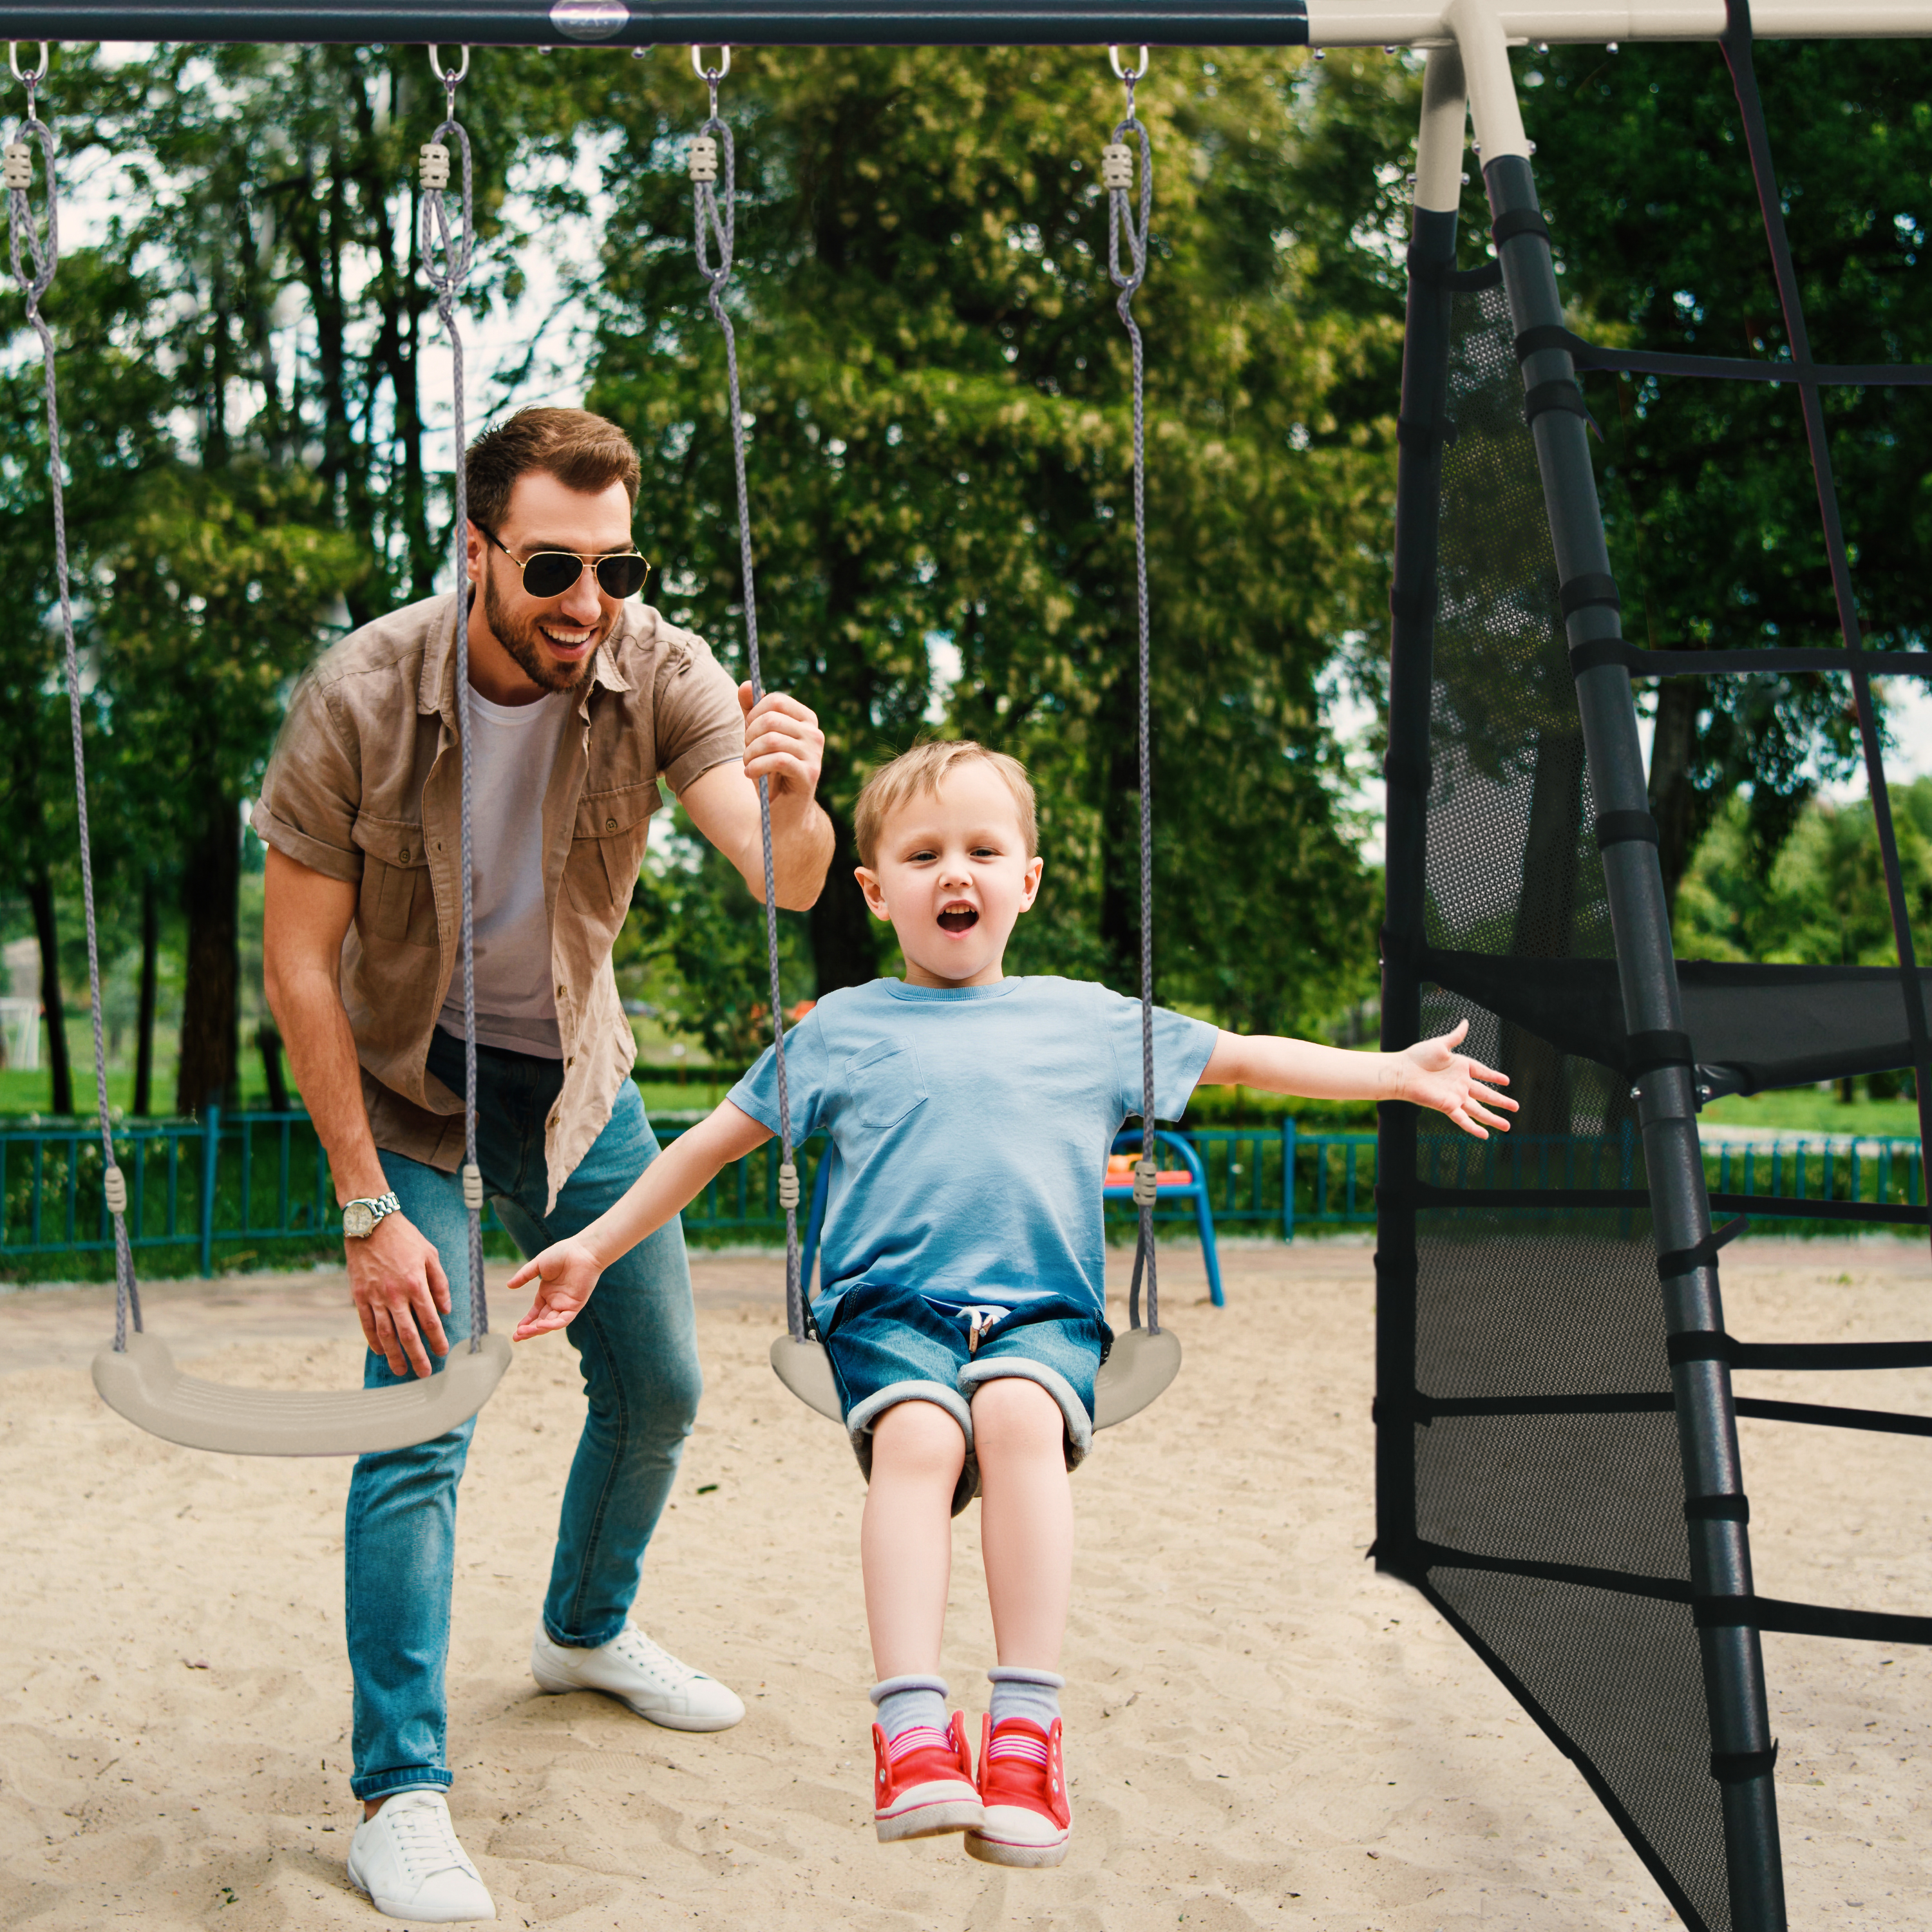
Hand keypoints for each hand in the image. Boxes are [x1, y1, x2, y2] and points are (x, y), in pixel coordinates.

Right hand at [347, 1211, 450, 1376]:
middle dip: (417, 1356)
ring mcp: (375, 1296)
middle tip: (425, 1373)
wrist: (372, 1223)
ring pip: (386, 1334)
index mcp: (416, 1284)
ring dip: (395, 1355)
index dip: (437, 1339)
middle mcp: (395, 1294)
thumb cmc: (405, 1238)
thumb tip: (446, 1309)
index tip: (443, 1352)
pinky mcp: (359, 1295)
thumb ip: (440, 1283)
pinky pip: (366, 1323)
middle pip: (408, 1333)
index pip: (429, 1320)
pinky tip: (381, 1351)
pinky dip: (373, 1340)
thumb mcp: (431, 1255)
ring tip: (401, 1371)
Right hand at [508, 1238, 606, 1340]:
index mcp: (547, 1292)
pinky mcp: (576, 1305)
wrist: (581, 1251)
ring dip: (538, 1329)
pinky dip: (553, 1325)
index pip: (536, 1312)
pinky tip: (541, 1326)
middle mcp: (556, 1301)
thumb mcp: (538, 1265)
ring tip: (524, 1332)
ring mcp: (566, 1304)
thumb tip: (509, 1285)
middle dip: (529, 1330)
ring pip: (551, 1323)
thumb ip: (524, 1276)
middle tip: (516, 1337)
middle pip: (541, 1321)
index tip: (517, 1330)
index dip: (527, 1321)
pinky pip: (564, 1320)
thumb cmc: (562, 1254)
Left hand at [738, 683, 823, 807]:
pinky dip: (756, 767)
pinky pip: (777, 760)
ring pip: (772, 740)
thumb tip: (746, 685)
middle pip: (772, 719)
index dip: (754, 714)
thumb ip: (751, 712)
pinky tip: (751, 774)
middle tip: (747, 753)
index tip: (748, 733)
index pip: (776, 701)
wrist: (781, 812)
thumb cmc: (769, 773)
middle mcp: (815, 734)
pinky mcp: (809, 774)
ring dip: (750, 754)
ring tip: (748, 765)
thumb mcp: (756, 739)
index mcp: (806, 720)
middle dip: (750, 735)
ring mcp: (815, 754)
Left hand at [1396, 1019, 1517, 1138]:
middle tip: (1516, 1107)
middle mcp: (1460, 1084)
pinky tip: (1485, 1135)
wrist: (1401, 1071)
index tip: (1507, 1081)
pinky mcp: (1447, 1106)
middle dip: (1501, 1101)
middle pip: (1485, 1094)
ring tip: (1508, 1127)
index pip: (1482, 1072)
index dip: (1494, 1076)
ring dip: (1493, 1118)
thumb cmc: (1417, 1057)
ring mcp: (1455, 1096)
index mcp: (1460, 1067)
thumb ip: (1455, 1037)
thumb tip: (1465, 1022)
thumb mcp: (1440, 1044)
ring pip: (1478, 1110)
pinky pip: (1463, 1119)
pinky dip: (1473, 1128)